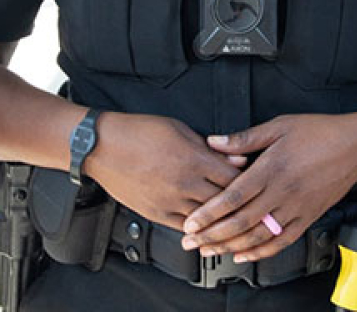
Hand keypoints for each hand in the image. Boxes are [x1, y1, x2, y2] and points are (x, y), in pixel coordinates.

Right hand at [87, 112, 243, 225]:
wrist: (102, 147)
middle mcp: (185, 184)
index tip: (253, 182)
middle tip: (250, 204)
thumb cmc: (138, 132)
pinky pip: (184, 227)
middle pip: (224, 201)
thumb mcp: (180, 129)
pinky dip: (198, 228)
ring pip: (206, 219)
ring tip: (234, 219)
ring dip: (221, 219)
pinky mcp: (156, 214)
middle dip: (239, 203)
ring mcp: (170, 202)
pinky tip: (207, 227)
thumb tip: (237, 159)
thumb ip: (211, 148)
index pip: (234, 178)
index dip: (248, 181)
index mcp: (193, 159)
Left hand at [178, 112, 356, 261]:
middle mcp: (282, 192)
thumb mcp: (279, 126)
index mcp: (271, 168)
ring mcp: (296, 208)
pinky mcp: (308, 217)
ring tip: (210, 251)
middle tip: (190, 242)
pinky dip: (262, 252)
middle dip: (212, 235)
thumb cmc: (319, 132)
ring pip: (259, 236)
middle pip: (241, 222)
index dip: (209, 213)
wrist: (356, 145)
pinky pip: (282, 241)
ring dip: (231, 247)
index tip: (191, 222)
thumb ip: (244, 138)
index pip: (233, 197)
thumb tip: (213, 142)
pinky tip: (245, 255)